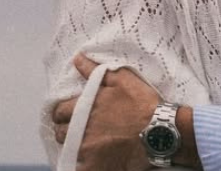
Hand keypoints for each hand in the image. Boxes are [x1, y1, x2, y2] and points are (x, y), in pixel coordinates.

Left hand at [51, 55, 157, 170]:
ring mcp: (88, 150)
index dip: (63, 112)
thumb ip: (94, 71)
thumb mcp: (122, 79)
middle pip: (61, 133)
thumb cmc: (142, 103)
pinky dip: (83, 165)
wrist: (161, 130)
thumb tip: (77, 59)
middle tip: (79, 129)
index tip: (70, 114)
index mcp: (85, 107)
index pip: (59, 112)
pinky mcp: (97, 166)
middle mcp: (82, 129)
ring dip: (74, 146)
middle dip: (67, 129)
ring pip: (69, 150)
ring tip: (87, 143)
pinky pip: (80, 168)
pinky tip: (92, 160)